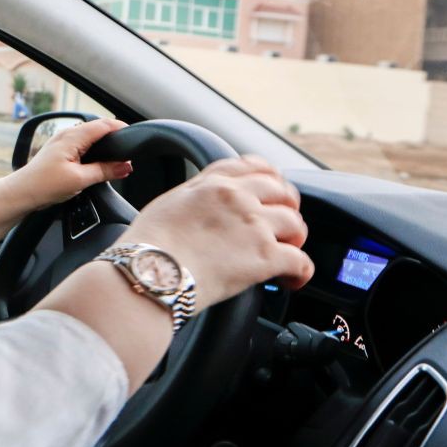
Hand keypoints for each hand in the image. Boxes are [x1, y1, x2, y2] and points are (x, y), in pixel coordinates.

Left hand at [11, 118, 133, 208]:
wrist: (21, 193)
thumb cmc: (43, 185)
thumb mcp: (80, 179)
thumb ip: (105, 171)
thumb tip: (125, 166)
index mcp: (73, 136)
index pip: (104, 124)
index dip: (122, 129)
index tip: (135, 138)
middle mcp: (67, 134)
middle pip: (98, 128)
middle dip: (115, 138)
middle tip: (129, 153)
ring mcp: (62, 141)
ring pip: (90, 136)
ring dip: (104, 145)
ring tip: (117, 159)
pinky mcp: (60, 150)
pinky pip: (82, 144)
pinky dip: (94, 150)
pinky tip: (98, 163)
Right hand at [120, 155, 313, 310]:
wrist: (149, 273)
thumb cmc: (146, 247)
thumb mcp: (166, 205)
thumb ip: (194, 197)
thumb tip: (202, 209)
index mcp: (212, 183)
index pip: (253, 166)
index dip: (270, 178)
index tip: (274, 190)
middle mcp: (237, 197)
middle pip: (282, 192)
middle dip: (288, 209)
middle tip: (285, 227)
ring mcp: (254, 225)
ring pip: (295, 224)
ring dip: (295, 240)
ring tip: (286, 254)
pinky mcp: (265, 256)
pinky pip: (301, 261)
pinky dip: (300, 272)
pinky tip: (292, 280)